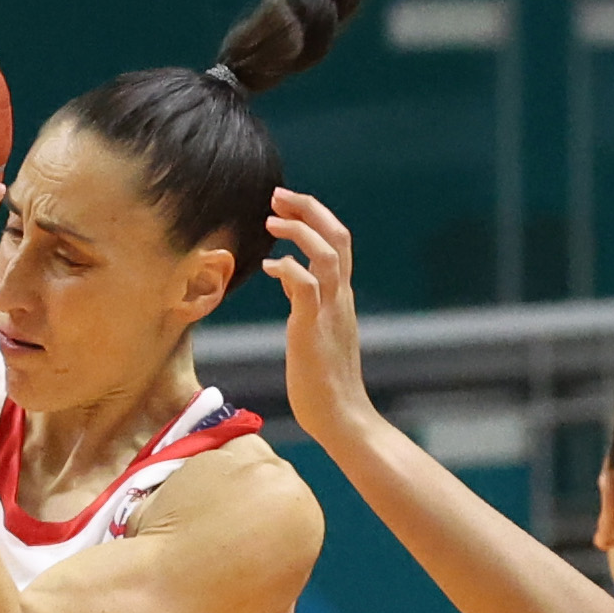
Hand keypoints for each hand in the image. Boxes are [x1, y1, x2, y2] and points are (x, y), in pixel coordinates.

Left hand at [266, 188, 368, 438]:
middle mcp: (342, 297)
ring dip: (299, 229)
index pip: (338, 243)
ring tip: (271, 220)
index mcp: (343, 297)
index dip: (315, 217)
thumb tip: (288, 276)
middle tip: (279, 196)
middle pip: (337, 236)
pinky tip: (270, 267)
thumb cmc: (326, 383)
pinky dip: (288, 268)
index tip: (288, 206)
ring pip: (326, 253)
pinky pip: (306, 286)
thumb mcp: (316, 331)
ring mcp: (331, 311)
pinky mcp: (314, 327)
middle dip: (309, 208)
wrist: (343, 417)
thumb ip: (306, 301)